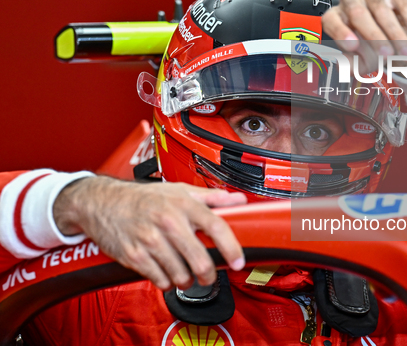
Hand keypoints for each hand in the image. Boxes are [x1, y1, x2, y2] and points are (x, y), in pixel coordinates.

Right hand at [53, 176, 246, 290]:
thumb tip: (238, 200)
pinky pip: (160, 281)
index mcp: (182, 204)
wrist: (102, 202)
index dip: (231, 247)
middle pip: (199, 260)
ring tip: (186, 274)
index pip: (216, 227)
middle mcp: (167, 222)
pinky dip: (167, 282)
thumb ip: (211, 197)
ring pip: (181, 275)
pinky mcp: (134, 256)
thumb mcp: (179, 190)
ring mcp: (150, 241)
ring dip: (187, 280)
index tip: (238, 261)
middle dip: (209, 275)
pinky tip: (167, 273)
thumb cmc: (143, 197)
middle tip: (208, 275)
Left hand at [322, 0, 406, 76]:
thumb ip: (353, 64)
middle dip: (375, 36)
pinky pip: (404, 4)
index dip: (341, 32)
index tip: (352, 46)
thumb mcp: (363, 60)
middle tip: (388, 54)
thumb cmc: (372, 46)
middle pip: (358, 13)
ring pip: (382, 9)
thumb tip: (345, 67)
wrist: (395, 34)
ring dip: (397, 33)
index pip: (332, 20)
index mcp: (336, 16)